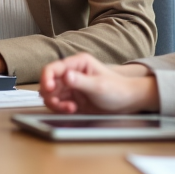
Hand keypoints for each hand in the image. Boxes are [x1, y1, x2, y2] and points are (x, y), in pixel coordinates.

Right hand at [39, 53, 158, 113]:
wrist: (128, 102)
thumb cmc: (117, 89)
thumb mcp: (99, 86)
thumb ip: (81, 81)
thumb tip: (65, 76)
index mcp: (77, 64)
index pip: (53, 68)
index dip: (46, 78)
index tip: (48, 90)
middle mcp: (71, 73)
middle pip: (49, 83)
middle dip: (51, 95)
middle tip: (60, 104)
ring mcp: (71, 87)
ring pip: (51, 95)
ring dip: (56, 103)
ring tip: (70, 108)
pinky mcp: (72, 99)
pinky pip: (58, 104)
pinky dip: (61, 108)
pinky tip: (72, 110)